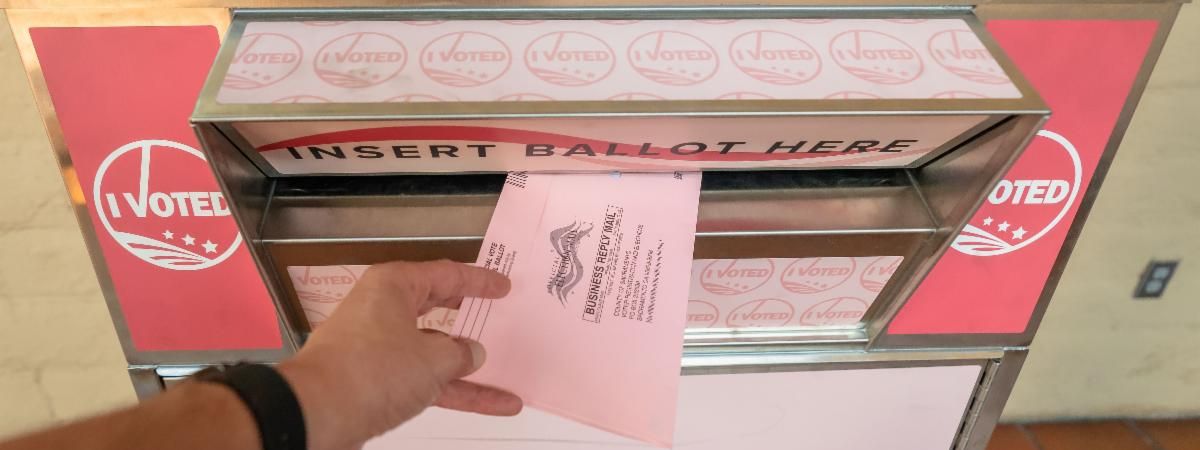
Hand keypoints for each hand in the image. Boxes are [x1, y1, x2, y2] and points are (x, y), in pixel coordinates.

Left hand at [278, 260, 522, 449]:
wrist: (317, 415)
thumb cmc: (370, 371)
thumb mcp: (433, 359)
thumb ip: (460, 353)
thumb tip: (472, 353)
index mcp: (393, 287)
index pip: (446, 274)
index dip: (479, 280)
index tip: (502, 286)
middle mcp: (383, 311)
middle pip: (438, 310)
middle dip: (471, 319)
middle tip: (498, 316)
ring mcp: (378, 348)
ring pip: (433, 352)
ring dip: (468, 366)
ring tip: (506, 374)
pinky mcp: (375, 381)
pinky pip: (423, 380)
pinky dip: (454, 391)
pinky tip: (489, 403)